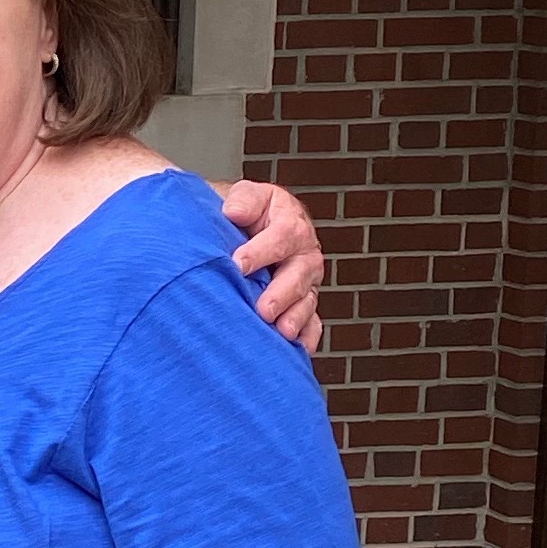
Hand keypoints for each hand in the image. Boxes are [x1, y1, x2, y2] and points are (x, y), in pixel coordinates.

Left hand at [220, 177, 324, 353]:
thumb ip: (243, 200)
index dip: (261, 251)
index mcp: (289, 222)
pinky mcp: (302, 302)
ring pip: (307, 299)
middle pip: (300, 273)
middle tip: (263, 309)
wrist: (241, 228)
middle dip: (282, 293)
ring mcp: (305, 280)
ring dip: (296, 317)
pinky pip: (312, 322)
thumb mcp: (244, 197)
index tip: (238, 264)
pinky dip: (307, 336)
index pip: (282, 235)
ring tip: (282, 332)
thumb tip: (234, 212)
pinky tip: (298, 350)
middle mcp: (303, 252)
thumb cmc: (241, 214)